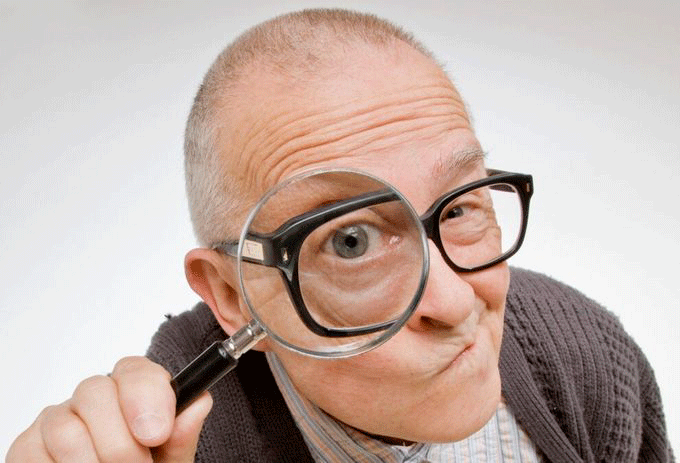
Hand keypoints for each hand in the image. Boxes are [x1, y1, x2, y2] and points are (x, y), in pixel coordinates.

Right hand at [6, 356, 211, 461]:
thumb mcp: (170, 458)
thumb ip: (182, 433)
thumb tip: (198, 402)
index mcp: (133, 391)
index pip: (134, 370)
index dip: (145, 397)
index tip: (157, 433)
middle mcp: (94, 397)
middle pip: (95, 392)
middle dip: (119, 442)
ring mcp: (57, 418)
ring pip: (65, 428)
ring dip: (91, 462)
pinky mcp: (28, 445)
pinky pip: (35, 452)